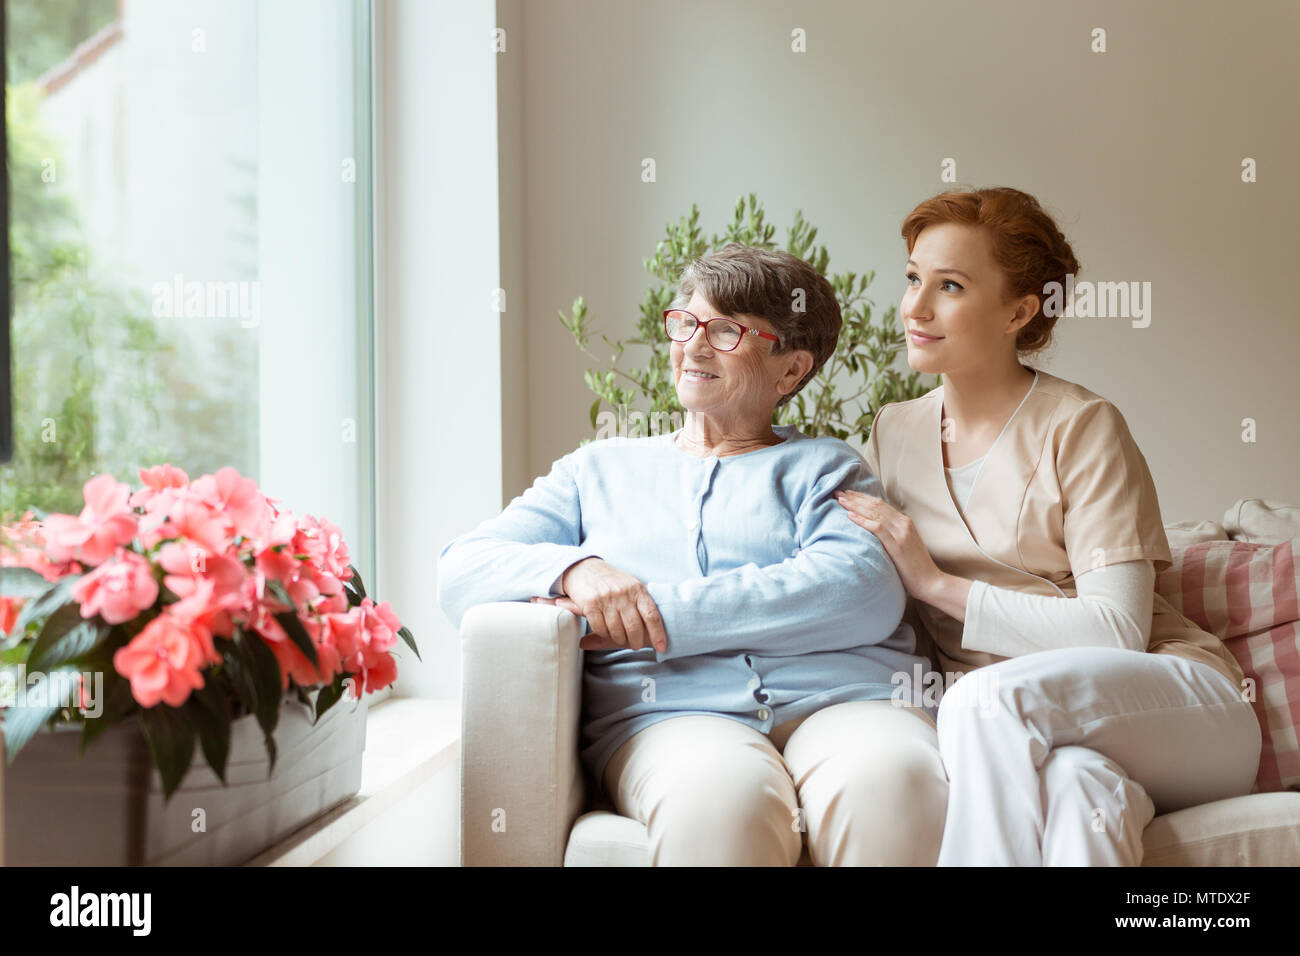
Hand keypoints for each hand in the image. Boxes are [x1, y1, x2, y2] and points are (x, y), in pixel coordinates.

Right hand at [536, 557, 667, 652]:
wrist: (584, 568)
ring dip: (619, 639)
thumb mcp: (630, 586)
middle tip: (636, 646)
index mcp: (637, 589)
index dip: (658, 634)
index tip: (661, 647)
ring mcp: (606, 598)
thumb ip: (641, 603)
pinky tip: (604, 630)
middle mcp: (623, 593)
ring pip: (616, 631)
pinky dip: (603, 634)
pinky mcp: (591, 604)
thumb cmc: (612, 581)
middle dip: (636, 641)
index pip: (651, 615)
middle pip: (634, 627)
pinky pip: (600, 628)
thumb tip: (655, 629)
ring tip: (619, 638)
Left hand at [835, 490, 944, 602]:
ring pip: (874, 512)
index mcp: (905, 522)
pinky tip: (850, 516)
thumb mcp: (904, 545)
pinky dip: (862, 520)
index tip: (847, 493)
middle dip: (855, 497)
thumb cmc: (915, 567)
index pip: (880, 504)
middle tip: (838, 492)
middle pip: (875, 505)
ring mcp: (901, 533)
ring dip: (855, 505)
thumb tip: (874, 531)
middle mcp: (903, 523)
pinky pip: (877, 527)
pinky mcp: (897, 544)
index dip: (862, 497)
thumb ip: (892, 534)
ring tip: (840, 500)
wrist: (930, 582)